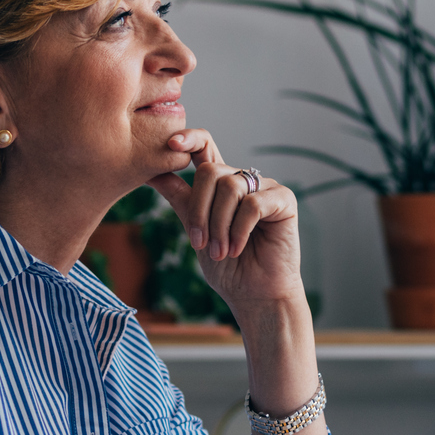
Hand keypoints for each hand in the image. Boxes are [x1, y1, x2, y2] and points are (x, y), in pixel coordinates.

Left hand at [147, 129, 301, 313]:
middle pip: (211, 171)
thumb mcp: (195, 229)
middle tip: (199, 243)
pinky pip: (253, 204)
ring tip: (220, 251)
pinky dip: (240, 230)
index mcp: (221, 184)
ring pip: (230, 187)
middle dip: (199, 209)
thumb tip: (150, 172)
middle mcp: (244, 181)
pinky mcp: (284, 200)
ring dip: (219, 225)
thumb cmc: (228, 267)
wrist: (255, 296)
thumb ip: (180, 198)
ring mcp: (265, 188)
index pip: (204, 147)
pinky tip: (238, 248)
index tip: (170, 144)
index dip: (188, 139)